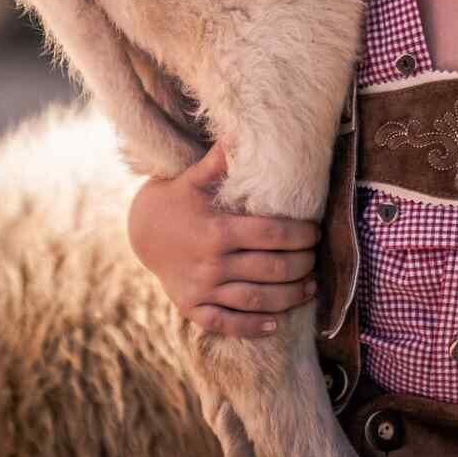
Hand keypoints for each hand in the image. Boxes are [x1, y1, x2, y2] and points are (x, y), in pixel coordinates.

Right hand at [125, 142, 318, 338]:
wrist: (141, 232)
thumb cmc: (178, 199)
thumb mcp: (196, 177)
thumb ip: (221, 159)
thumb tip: (240, 129)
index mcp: (217, 230)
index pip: (272, 236)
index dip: (301, 236)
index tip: (316, 233)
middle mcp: (211, 263)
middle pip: (271, 269)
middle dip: (301, 265)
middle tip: (316, 260)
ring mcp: (201, 289)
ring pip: (255, 299)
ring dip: (288, 297)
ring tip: (309, 288)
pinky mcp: (192, 308)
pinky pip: (225, 324)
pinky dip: (252, 327)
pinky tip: (276, 324)